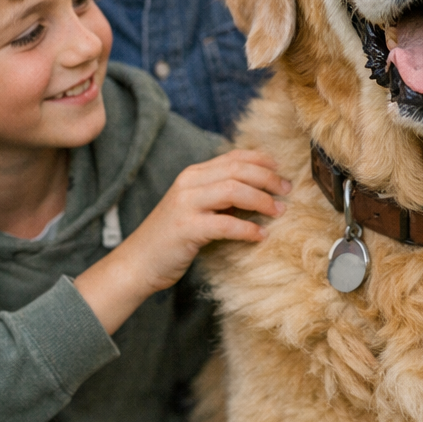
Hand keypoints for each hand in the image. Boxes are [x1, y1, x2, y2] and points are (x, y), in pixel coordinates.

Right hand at [75, 150, 289, 332]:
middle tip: (286, 191)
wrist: (136, 264)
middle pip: (238, 169)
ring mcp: (185, 204)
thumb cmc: (172, 238)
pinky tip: (260, 235)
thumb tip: (259, 191)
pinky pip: (226, 224)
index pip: (234, 157)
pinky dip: (247, 229)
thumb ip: (220, 195)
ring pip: (234, 190)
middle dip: (268, 178)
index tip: (281, 170)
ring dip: (262, 200)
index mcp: (193, 174)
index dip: (262, 160)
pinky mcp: (186, 229)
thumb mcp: (196, 208)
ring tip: (278, 211)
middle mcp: (189, 183)